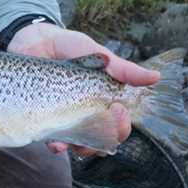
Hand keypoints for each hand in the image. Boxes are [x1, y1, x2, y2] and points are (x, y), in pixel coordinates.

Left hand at [7, 22, 159, 157]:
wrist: (32, 39)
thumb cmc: (68, 46)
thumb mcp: (96, 53)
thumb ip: (122, 68)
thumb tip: (155, 77)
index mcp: (102, 99)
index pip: (118, 123)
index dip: (121, 125)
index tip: (118, 110)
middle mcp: (85, 113)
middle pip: (102, 139)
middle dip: (105, 139)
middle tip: (99, 124)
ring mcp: (64, 117)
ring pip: (79, 144)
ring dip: (82, 148)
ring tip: (78, 143)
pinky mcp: (43, 118)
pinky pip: (53, 140)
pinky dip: (57, 146)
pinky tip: (56, 143)